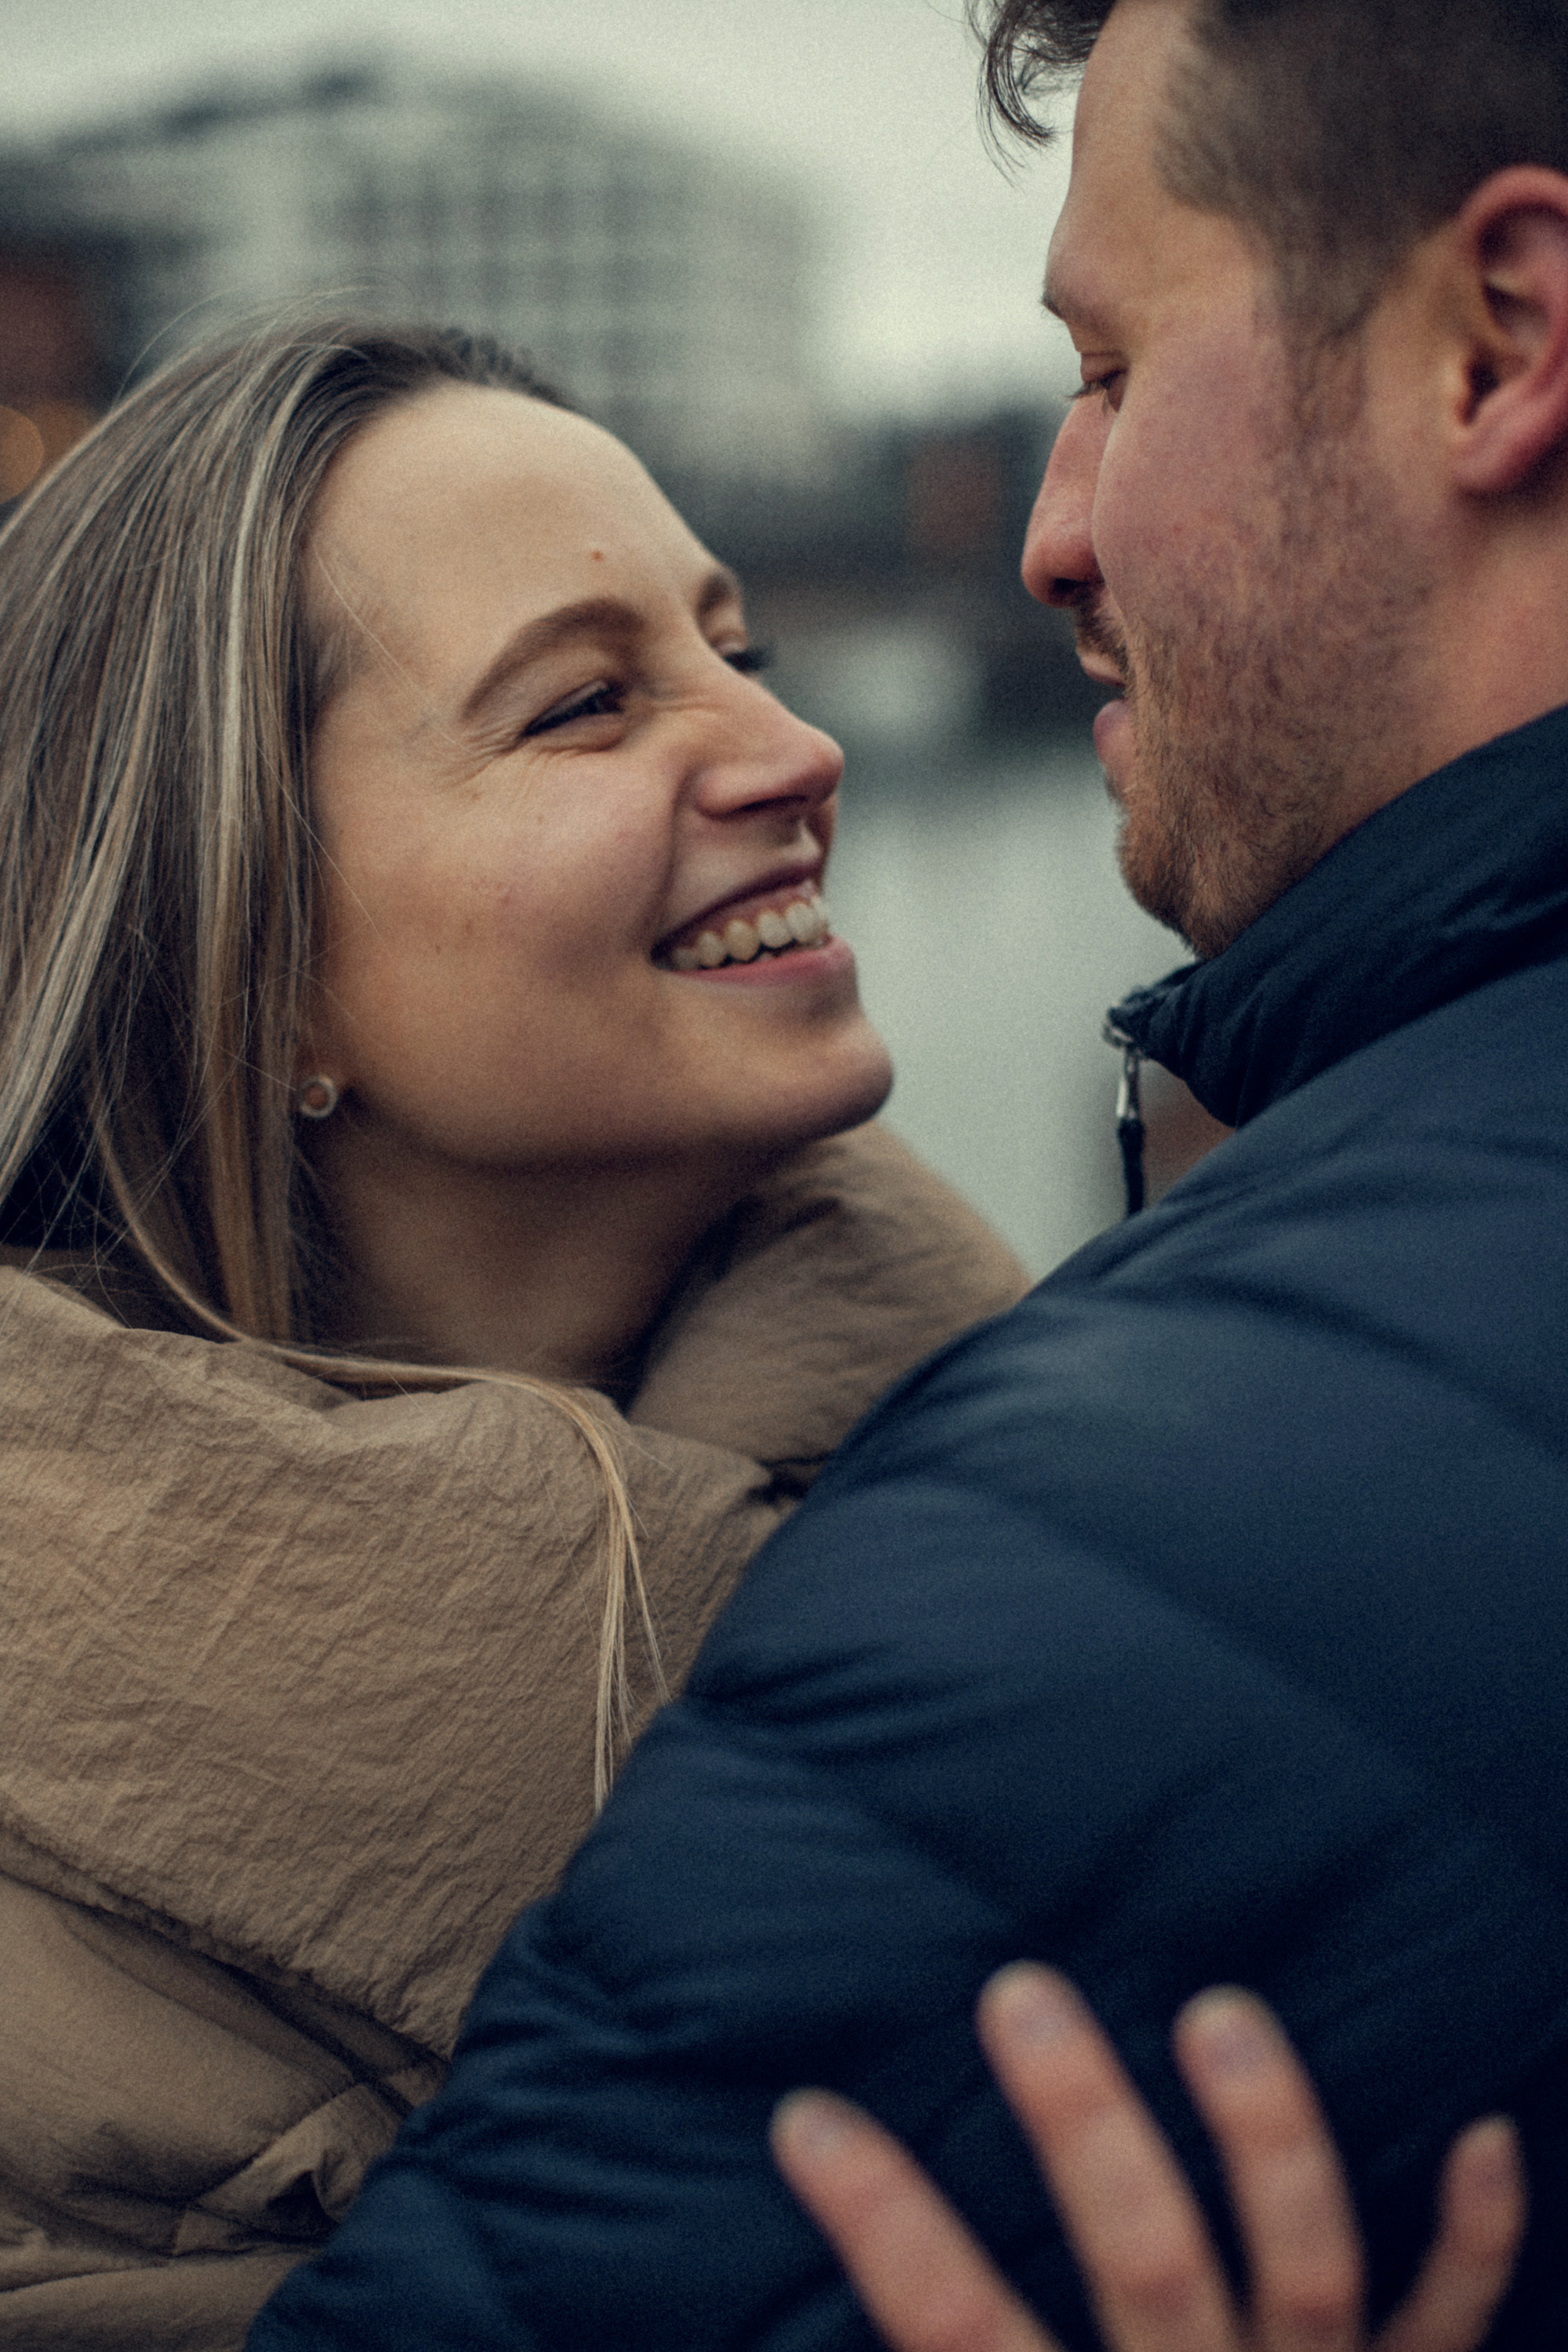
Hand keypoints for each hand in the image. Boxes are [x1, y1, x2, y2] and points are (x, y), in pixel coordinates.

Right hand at [771, 1966, 1524, 2351]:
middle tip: (1021, 1992)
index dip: (881, 2225)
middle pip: (1147, 2264)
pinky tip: (1489, 2130)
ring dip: (1269, 2138)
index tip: (807, 2116)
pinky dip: (1477, 2237)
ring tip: (1221, 2010)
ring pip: (1307, 2267)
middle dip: (1085, 2125)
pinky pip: (1456, 2323)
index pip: (955, 2333)